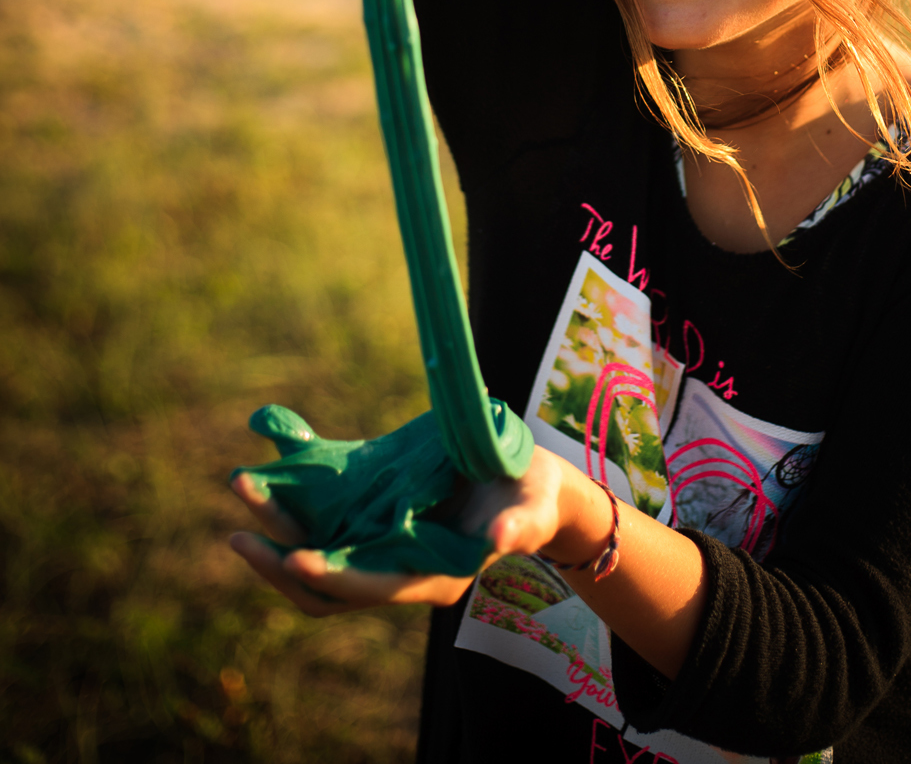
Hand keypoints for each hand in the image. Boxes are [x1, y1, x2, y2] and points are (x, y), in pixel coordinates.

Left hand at [228, 445, 585, 618]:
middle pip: (328, 583)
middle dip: (282, 560)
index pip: (374, 589)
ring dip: (277, 526)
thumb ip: (516, 527)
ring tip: (242, 486)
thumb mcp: (531, 509)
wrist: (524, 482)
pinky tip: (273, 459)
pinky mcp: (372, 514)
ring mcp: (379, 543)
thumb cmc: (532, 497)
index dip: (337, 579)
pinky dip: (297, 493)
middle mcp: (396, 568)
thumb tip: (499, 539)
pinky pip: (325, 513)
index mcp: (433, 576)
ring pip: (316, 549)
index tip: (298, 560)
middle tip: (240, 531)